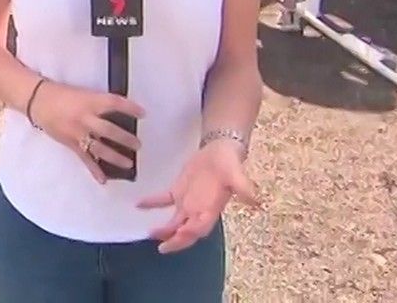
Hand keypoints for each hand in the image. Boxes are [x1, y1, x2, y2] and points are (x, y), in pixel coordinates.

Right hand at [30, 80, 144, 183]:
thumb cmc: (63, 94)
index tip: (143, 114)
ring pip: (99, 148)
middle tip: (138, 145)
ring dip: (115, 157)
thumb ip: (99, 103)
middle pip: (109, 130)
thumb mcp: (84, 94)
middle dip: (125, 138)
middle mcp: (84, 117)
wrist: (39, 102)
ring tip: (128, 163)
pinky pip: (84, 159)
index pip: (114, 103)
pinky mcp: (71, 143)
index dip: (130, 108)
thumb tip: (119, 113)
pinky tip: (103, 179)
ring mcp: (77, 132)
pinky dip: (94, 170)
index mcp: (90, 101)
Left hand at [137, 140, 258, 253]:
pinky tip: (139, 205)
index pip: (200, 227)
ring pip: (174, 221)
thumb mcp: (236, 172)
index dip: (190, 233)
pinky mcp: (178, 191)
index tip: (180, 235)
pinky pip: (163, 200)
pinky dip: (152, 203)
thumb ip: (244, 187)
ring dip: (163, 229)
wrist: (221, 149)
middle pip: (185, 231)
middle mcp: (198, 210)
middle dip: (175, 241)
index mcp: (211, 209)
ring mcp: (187, 202)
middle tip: (162, 248)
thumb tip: (257, 201)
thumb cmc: (229, 162)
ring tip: (150, 233)